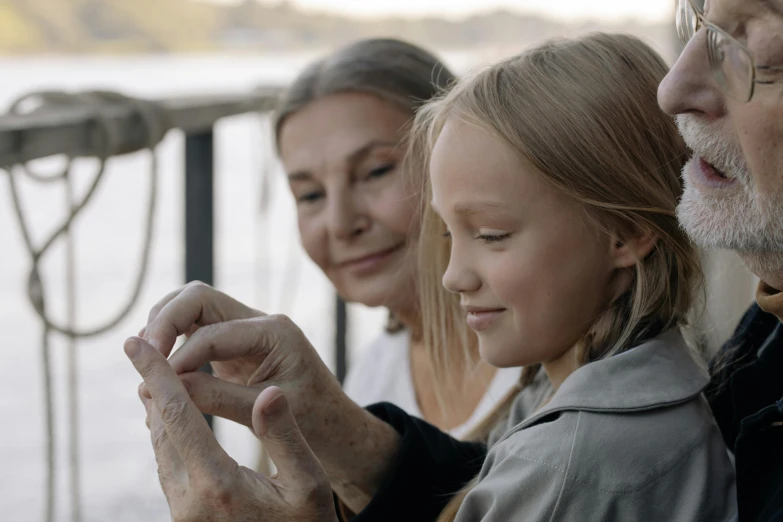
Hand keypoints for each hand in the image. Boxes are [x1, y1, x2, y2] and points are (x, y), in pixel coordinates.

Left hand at [126, 336, 337, 521]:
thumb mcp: (308, 486)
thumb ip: (285, 437)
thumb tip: (268, 391)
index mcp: (217, 484)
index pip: (177, 415)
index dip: (156, 374)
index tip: (134, 343)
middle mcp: (188, 500)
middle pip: (160, 428)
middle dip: (151, 385)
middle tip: (142, 346)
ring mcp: (181, 513)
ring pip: (160, 449)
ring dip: (157, 410)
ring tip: (155, 378)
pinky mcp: (183, 520)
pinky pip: (167, 468)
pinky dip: (166, 435)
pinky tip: (172, 422)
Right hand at [139, 282, 345, 438]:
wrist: (337, 427)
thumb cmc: (314, 422)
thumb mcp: (267, 413)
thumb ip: (219, 398)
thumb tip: (169, 387)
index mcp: (275, 332)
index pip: (212, 332)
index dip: (179, 356)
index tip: (156, 385)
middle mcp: (259, 321)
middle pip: (197, 298)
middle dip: (164, 321)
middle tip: (142, 355)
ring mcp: (246, 329)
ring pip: (192, 307)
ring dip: (163, 326)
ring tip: (144, 359)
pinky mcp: (236, 344)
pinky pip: (196, 329)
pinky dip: (173, 340)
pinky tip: (157, 366)